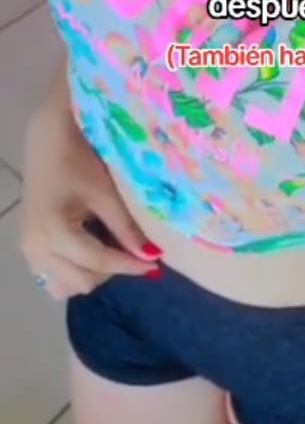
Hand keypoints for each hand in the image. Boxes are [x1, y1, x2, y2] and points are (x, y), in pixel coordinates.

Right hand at [20, 99, 161, 299]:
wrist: (47, 138)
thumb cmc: (78, 159)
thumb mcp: (105, 194)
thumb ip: (126, 229)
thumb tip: (151, 257)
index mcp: (53, 232)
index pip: (98, 262)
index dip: (130, 265)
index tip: (156, 265)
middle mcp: (35, 248)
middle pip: (81, 281)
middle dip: (111, 271)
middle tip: (133, 252)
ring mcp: (29, 250)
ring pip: (65, 284)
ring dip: (91, 274)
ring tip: (111, 249)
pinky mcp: (30, 247)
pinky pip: (53, 275)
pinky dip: (75, 270)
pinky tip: (91, 248)